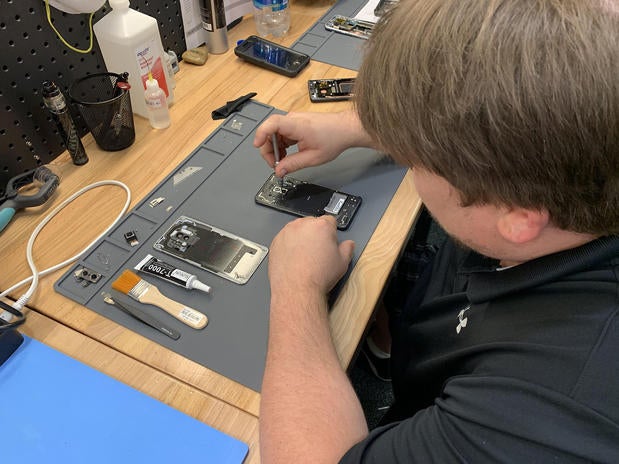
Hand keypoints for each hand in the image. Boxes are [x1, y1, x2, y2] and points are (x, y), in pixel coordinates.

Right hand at [253, 111, 373, 177]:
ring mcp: (294, 120)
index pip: (272, 123)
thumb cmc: (334, 138)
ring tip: (284, 161)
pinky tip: (287, 154)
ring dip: (275, 148)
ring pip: (275, 134)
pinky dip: (281, 145)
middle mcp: (293, 119)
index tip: (257, 145)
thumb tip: (279, 171)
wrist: (346, 129)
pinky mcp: (296, 124)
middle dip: (269, 149)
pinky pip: (282, 133)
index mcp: (297, 125)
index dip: (261, 134)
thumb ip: (293, 165)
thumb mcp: (312, 158)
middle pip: (270, 131)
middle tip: (276, 164)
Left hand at [268, 215, 354, 298]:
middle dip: (315, 234)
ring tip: (304, 257)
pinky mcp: (276, 242)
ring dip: (301, 238)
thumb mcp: (342, 263)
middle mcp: (303, 225)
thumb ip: (347, 249)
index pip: (330, 221)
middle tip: (317, 251)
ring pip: (297, 230)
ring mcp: (287, 232)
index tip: (329, 242)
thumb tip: (348, 245)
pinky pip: (284, 239)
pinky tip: (293, 260)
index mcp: (322, 226)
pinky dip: (288, 246)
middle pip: (312, 223)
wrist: (296, 289)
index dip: (331, 232)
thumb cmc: (318, 276)